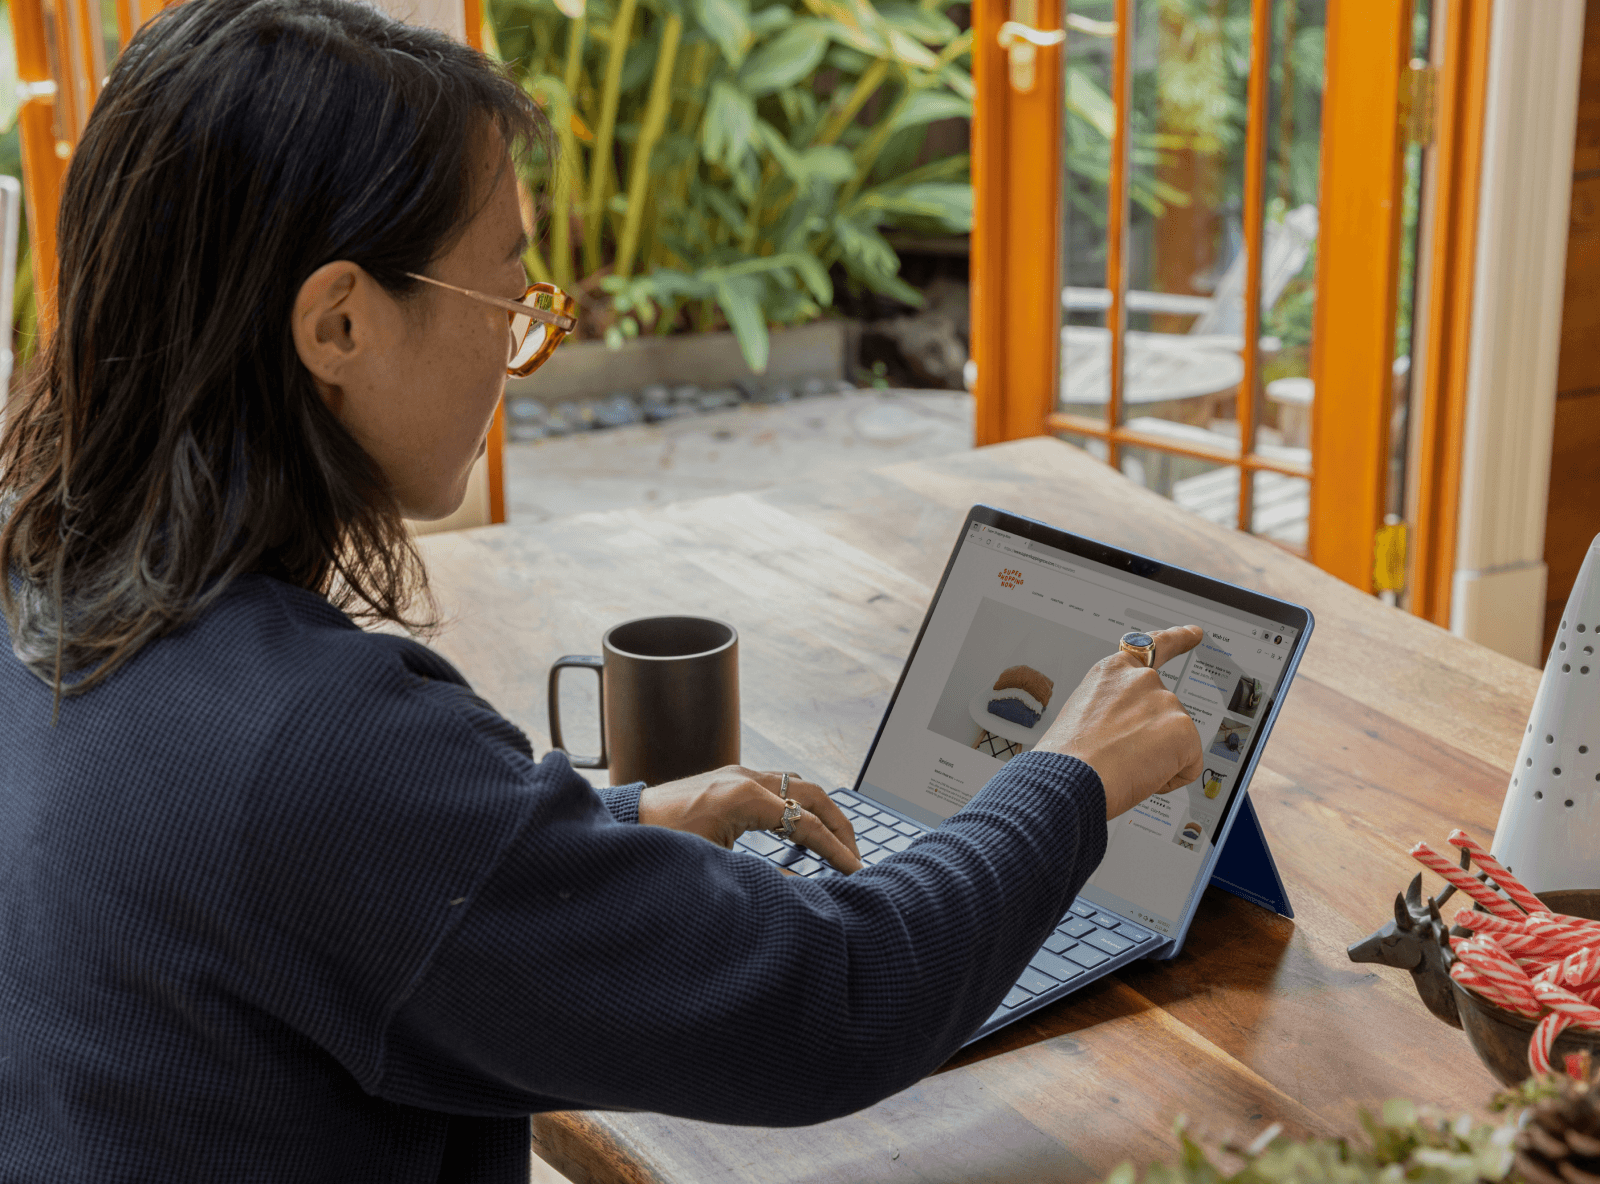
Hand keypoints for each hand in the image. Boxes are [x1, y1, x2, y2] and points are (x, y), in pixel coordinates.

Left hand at [638, 766, 862, 873]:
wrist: (626, 824)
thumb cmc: (662, 846)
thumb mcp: (716, 868)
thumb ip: (763, 876)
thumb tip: (799, 888)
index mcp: (745, 799)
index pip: (807, 824)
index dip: (836, 850)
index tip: (856, 870)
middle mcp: (746, 778)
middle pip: (813, 795)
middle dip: (839, 825)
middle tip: (855, 854)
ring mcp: (738, 773)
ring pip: (798, 785)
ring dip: (821, 812)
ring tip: (836, 842)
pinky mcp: (730, 777)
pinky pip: (779, 785)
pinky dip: (799, 804)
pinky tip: (801, 828)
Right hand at [1035, 625, 1205, 819]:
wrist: (1068, 777)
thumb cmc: (1066, 757)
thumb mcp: (1083, 715)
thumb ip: (1115, 709)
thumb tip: (1133, 736)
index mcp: (1113, 672)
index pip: (1152, 646)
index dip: (1178, 639)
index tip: (1194, 633)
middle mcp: (1142, 679)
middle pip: (1166, 714)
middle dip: (1153, 739)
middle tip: (1119, 756)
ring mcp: (1165, 701)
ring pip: (1176, 744)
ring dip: (1156, 761)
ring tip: (1121, 765)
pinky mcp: (1183, 729)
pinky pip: (1189, 766)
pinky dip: (1170, 780)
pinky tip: (1141, 776)